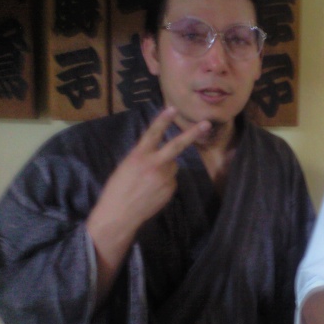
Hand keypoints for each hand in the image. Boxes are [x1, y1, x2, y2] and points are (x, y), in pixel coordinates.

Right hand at [86, 107, 209, 305]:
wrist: (119, 215)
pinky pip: (171, 180)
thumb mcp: (125, 167)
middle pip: (177, 145)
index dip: (163, 120)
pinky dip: (164, 182)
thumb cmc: (117, 190)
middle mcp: (154, 164)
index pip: (152, 133)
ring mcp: (165, 177)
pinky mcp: (171, 189)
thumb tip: (160, 156)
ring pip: (172, 166)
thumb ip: (144, 157)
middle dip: (193, 133)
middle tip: (206, 123)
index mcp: (138, 156)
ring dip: (165, 169)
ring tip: (147, 183)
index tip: (173, 108)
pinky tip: (151, 191)